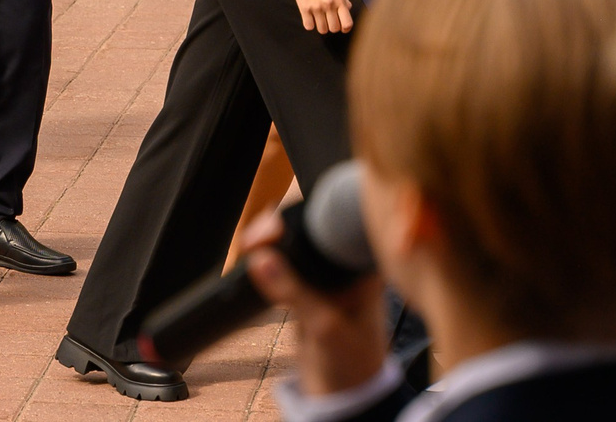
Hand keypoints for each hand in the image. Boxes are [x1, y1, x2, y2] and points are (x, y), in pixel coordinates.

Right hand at [241, 208, 391, 397]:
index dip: (300, 217)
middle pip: (308, 226)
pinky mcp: (306, 287)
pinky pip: (283, 262)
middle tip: (255, 239)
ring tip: (252, 247)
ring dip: (269, 241)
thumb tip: (261, 258)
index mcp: (363, 268)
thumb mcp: (323, 326)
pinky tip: (254, 258)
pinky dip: (266, 258)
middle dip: (278, 226)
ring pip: (293, 242)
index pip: (331, 225)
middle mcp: (346, 265)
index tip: (271, 229)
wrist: (341, 396)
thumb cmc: (351, 365)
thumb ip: (293, 291)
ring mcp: (326, 275)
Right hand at [277, 0, 354, 32]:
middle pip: (334, 29)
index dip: (344, 28)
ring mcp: (316, 7)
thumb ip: (344, 1)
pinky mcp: (304, 8)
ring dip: (319, 26)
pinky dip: (309, 24)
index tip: (340, 27)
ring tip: (316, 18)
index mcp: (339, 0)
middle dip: (330, 27)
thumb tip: (347, 11)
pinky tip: (308, 16)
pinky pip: (309, 26)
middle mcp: (329, 5)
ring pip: (321, 30)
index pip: (347, 24)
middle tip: (326, 20)